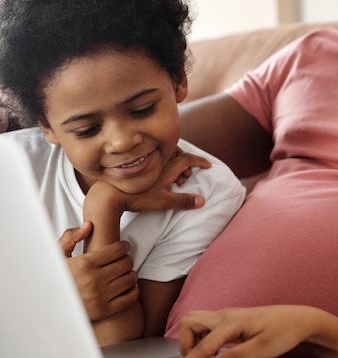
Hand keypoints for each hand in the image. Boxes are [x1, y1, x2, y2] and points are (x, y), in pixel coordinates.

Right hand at [59, 223, 137, 320]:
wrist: (51, 308)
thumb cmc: (56, 279)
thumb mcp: (57, 257)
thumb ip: (70, 238)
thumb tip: (89, 225)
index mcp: (84, 264)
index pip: (117, 250)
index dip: (124, 246)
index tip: (125, 247)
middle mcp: (94, 280)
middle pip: (126, 263)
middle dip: (127, 259)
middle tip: (125, 259)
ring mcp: (101, 296)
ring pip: (130, 279)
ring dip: (131, 273)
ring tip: (125, 272)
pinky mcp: (105, 310)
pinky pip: (130, 297)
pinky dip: (133, 290)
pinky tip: (127, 286)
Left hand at [84, 150, 210, 217]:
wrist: (109, 195)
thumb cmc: (137, 198)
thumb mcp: (163, 201)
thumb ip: (183, 201)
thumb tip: (203, 200)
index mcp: (166, 167)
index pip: (188, 159)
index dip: (200, 161)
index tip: (209, 166)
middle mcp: (158, 162)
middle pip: (178, 156)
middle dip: (188, 165)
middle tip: (189, 177)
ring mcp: (147, 164)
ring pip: (167, 159)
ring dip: (176, 167)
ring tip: (176, 180)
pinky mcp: (137, 169)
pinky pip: (157, 162)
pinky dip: (165, 168)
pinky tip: (160, 179)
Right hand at [167, 306, 315, 357]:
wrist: (299, 319)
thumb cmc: (284, 332)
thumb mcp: (262, 350)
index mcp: (232, 322)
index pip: (202, 346)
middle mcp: (226, 314)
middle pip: (189, 322)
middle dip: (185, 344)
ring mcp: (228, 314)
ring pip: (196, 320)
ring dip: (193, 339)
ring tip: (207, 356)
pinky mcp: (231, 318)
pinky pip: (206, 324)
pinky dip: (203, 337)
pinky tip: (216, 349)